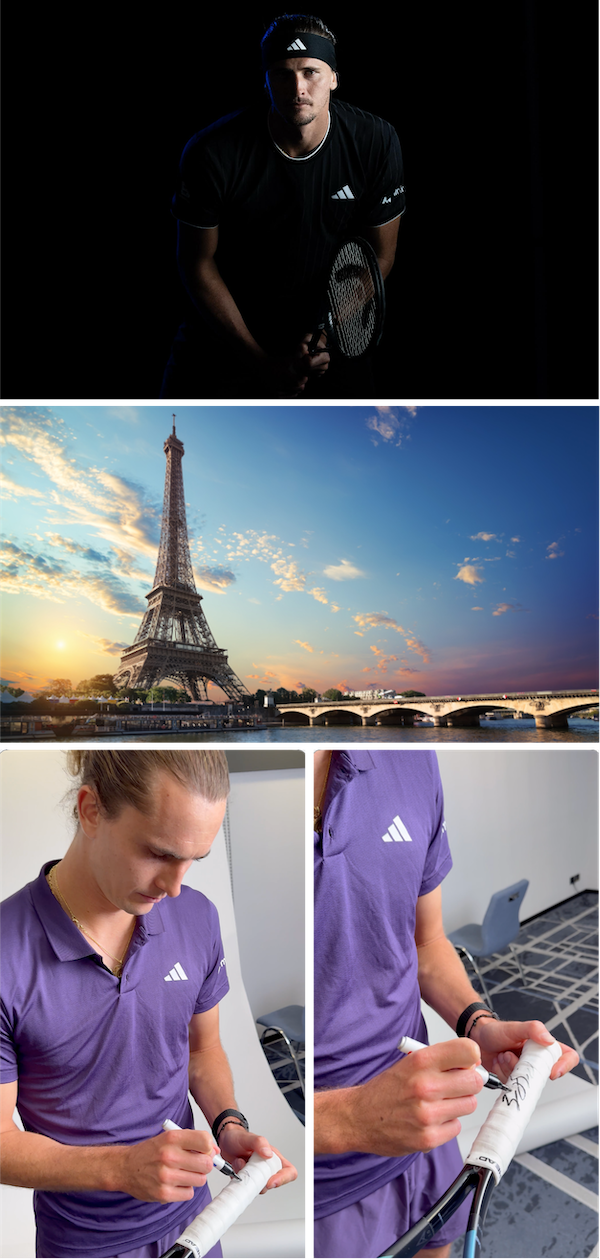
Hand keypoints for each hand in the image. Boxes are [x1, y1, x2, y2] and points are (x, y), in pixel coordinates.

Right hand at [116, 1128, 217, 1202]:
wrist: (125, 1167)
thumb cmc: (150, 1152)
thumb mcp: (169, 1138)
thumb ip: (192, 1141)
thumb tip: (215, 1151)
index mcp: (172, 1138)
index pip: (205, 1141)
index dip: (209, 1148)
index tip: (207, 1152)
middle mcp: (169, 1156)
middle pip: (206, 1164)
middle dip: (205, 1165)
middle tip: (196, 1165)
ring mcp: (166, 1176)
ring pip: (200, 1180)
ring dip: (195, 1178)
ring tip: (183, 1173)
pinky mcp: (163, 1194)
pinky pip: (189, 1194)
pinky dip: (185, 1190)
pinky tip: (175, 1183)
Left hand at [217, 1123, 297, 1192]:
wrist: (225, 1142)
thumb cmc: (239, 1138)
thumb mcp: (250, 1137)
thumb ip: (260, 1143)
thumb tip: (268, 1154)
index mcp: (274, 1157)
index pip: (289, 1171)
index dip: (283, 1179)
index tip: (271, 1181)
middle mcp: (267, 1167)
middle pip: (273, 1183)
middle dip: (261, 1182)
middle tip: (251, 1174)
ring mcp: (257, 1175)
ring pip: (258, 1187)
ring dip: (248, 1178)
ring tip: (240, 1164)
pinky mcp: (247, 1179)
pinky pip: (245, 1186)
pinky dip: (239, 1178)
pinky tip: (236, 1166)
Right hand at [252, 332, 329, 398]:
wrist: (261, 367)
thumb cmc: (277, 362)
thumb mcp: (288, 359)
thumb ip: (300, 362)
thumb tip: (309, 364)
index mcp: (282, 375)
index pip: (299, 382)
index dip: (304, 379)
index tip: (304, 376)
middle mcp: (279, 385)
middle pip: (298, 388)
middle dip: (302, 383)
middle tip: (301, 378)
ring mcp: (277, 391)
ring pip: (295, 393)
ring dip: (297, 388)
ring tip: (295, 381)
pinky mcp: (275, 396)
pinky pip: (290, 396)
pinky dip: (292, 392)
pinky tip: (291, 386)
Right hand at [344, 1038, 484, 1157]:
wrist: (359, 1117)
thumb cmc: (386, 1089)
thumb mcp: (410, 1063)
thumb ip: (441, 1061)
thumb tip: (474, 1064)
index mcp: (421, 1061)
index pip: (468, 1051)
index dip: (472, 1057)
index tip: (468, 1063)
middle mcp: (425, 1086)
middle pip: (475, 1081)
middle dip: (469, 1082)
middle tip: (457, 1085)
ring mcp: (428, 1114)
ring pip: (469, 1105)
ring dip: (458, 1104)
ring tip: (439, 1103)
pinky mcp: (429, 1138)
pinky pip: (456, 1127)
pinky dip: (447, 1124)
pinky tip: (431, 1120)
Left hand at [469, 1017, 579, 1082]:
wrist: (478, 1038)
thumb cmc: (496, 1030)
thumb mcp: (515, 1027)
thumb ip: (533, 1029)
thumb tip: (549, 1040)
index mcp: (544, 1046)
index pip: (567, 1056)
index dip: (565, 1066)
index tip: (552, 1071)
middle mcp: (537, 1059)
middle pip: (544, 1074)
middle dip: (525, 1069)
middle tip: (510, 1056)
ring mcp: (526, 1070)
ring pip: (527, 1081)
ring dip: (511, 1070)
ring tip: (502, 1056)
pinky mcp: (514, 1079)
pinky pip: (514, 1085)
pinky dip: (503, 1074)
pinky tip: (498, 1062)